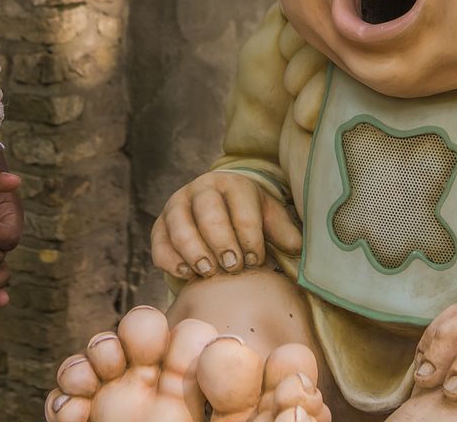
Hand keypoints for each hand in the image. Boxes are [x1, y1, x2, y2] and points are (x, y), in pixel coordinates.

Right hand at [151, 170, 301, 278]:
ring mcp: (177, 205)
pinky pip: (159, 240)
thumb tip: (297, 248)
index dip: (249, 235)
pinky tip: (186, 273)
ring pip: (179, 224)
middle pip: (208, 212)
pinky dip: (169, 258)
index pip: (241, 207)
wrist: (217, 208)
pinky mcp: (160, 224)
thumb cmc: (247, 216)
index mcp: (232, 183)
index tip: (255, 259)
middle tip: (232, 267)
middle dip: (221, 241)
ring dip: (193, 250)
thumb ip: (283, 231)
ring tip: (208, 272)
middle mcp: (201, 189)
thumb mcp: (268, 216)